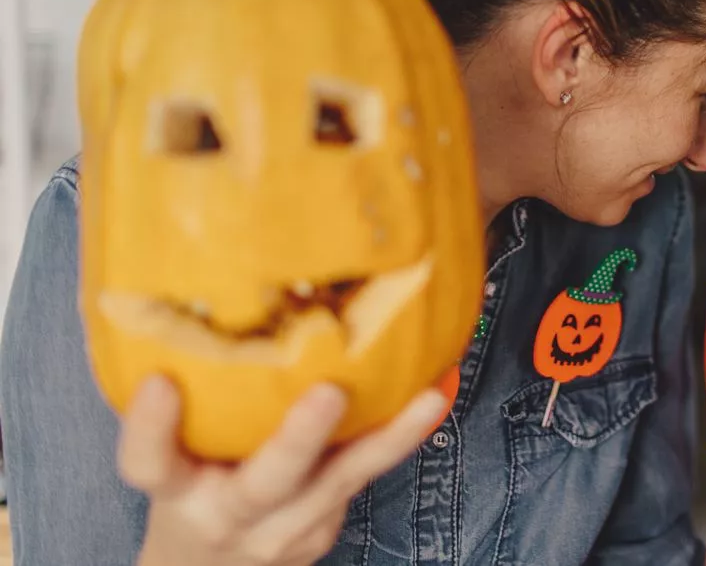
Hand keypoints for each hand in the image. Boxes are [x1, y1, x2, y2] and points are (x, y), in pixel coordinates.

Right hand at [120, 377, 447, 565]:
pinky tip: (435, 393)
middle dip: (299, 438)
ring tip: (428, 397)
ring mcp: (284, 530)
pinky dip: (401, 434)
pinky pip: (366, 474)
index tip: (160, 382)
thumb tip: (209, 295)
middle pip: (266, 483)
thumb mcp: (171, 455)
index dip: (150, 429)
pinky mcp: (324, 528)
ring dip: (390, 437)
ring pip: (341, 480)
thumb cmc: (191, 487)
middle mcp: (229, 515)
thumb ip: (191, 399)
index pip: (150, 465)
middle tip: (329, 393)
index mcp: (176, 491)